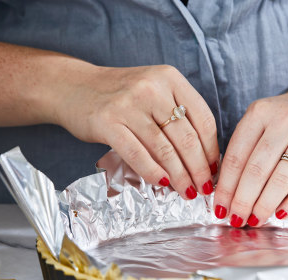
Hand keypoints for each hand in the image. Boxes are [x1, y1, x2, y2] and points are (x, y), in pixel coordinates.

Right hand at [53, 64, 218, 198]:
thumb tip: (204, 158)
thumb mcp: (155, 92)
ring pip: (164, 149)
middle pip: (187, 138)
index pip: (203, 120)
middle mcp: (152, 88)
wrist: (73, 87)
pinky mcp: (107, 122)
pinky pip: (137, 154)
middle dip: (199, 169)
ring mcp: (128, 104)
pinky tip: (163, 184)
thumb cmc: (121, 95)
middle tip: (204, 188)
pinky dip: (153, 172)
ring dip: (180, 177)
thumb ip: (178, 115)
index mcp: (170, 78)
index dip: (212, 150)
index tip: (214, 170)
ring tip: (187, 192)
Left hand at [213, 89, 287, 226]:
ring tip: (255, 220)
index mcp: (259, 113)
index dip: (226, 187)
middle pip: (256, 170)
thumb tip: (226, 192)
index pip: (236, 156)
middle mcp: (283, 120)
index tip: (219, 208)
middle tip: (236, 219)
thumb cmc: (286, 120)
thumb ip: (244, 149)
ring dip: (264, 205)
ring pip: (281, 178)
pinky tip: (281, 214)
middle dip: (242, 200)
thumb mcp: (260, 122)